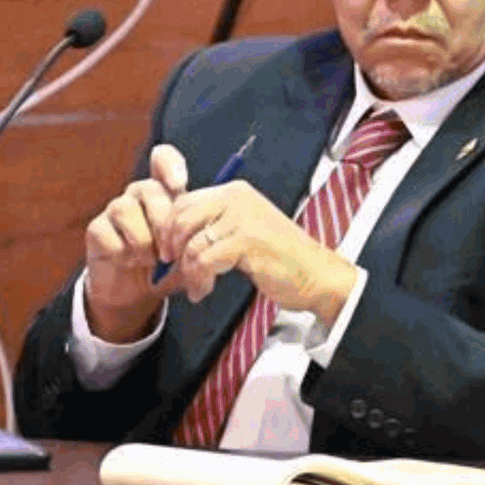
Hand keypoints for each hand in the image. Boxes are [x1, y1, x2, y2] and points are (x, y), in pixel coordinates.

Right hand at [84, 145, 188, 341]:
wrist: (137, 292)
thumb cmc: (168, 265)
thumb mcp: (191, 252)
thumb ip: (201, 239)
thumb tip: (213, 234)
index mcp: (165, 192)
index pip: (163, 158)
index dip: (170, 165)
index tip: (180, 185)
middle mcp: (139, 194)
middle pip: (150, 189)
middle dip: (163, 223)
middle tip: (171, 252)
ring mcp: (115, 209)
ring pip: (125, 209)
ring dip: (142, 240)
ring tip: (152, 259)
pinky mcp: (96, 229)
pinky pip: (107, 234)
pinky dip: (122, 253)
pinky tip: (130, 262)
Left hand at [158, 180, 356, 325]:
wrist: (316, 275)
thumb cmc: (278, 257)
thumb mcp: (242, 231)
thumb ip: (212, 226)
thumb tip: (168, 239)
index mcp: (235, 192)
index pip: (183, 202)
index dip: (168, 230)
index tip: (169, 254)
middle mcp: (237, 198)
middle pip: (181, 219)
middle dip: (173, 250)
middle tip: (176, 272)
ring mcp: (243, 218)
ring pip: (191, 244)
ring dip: (188, 273)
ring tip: (197, 287)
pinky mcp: (246, 242)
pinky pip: (204, 262)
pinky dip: (199, 281)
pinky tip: (204, 292)